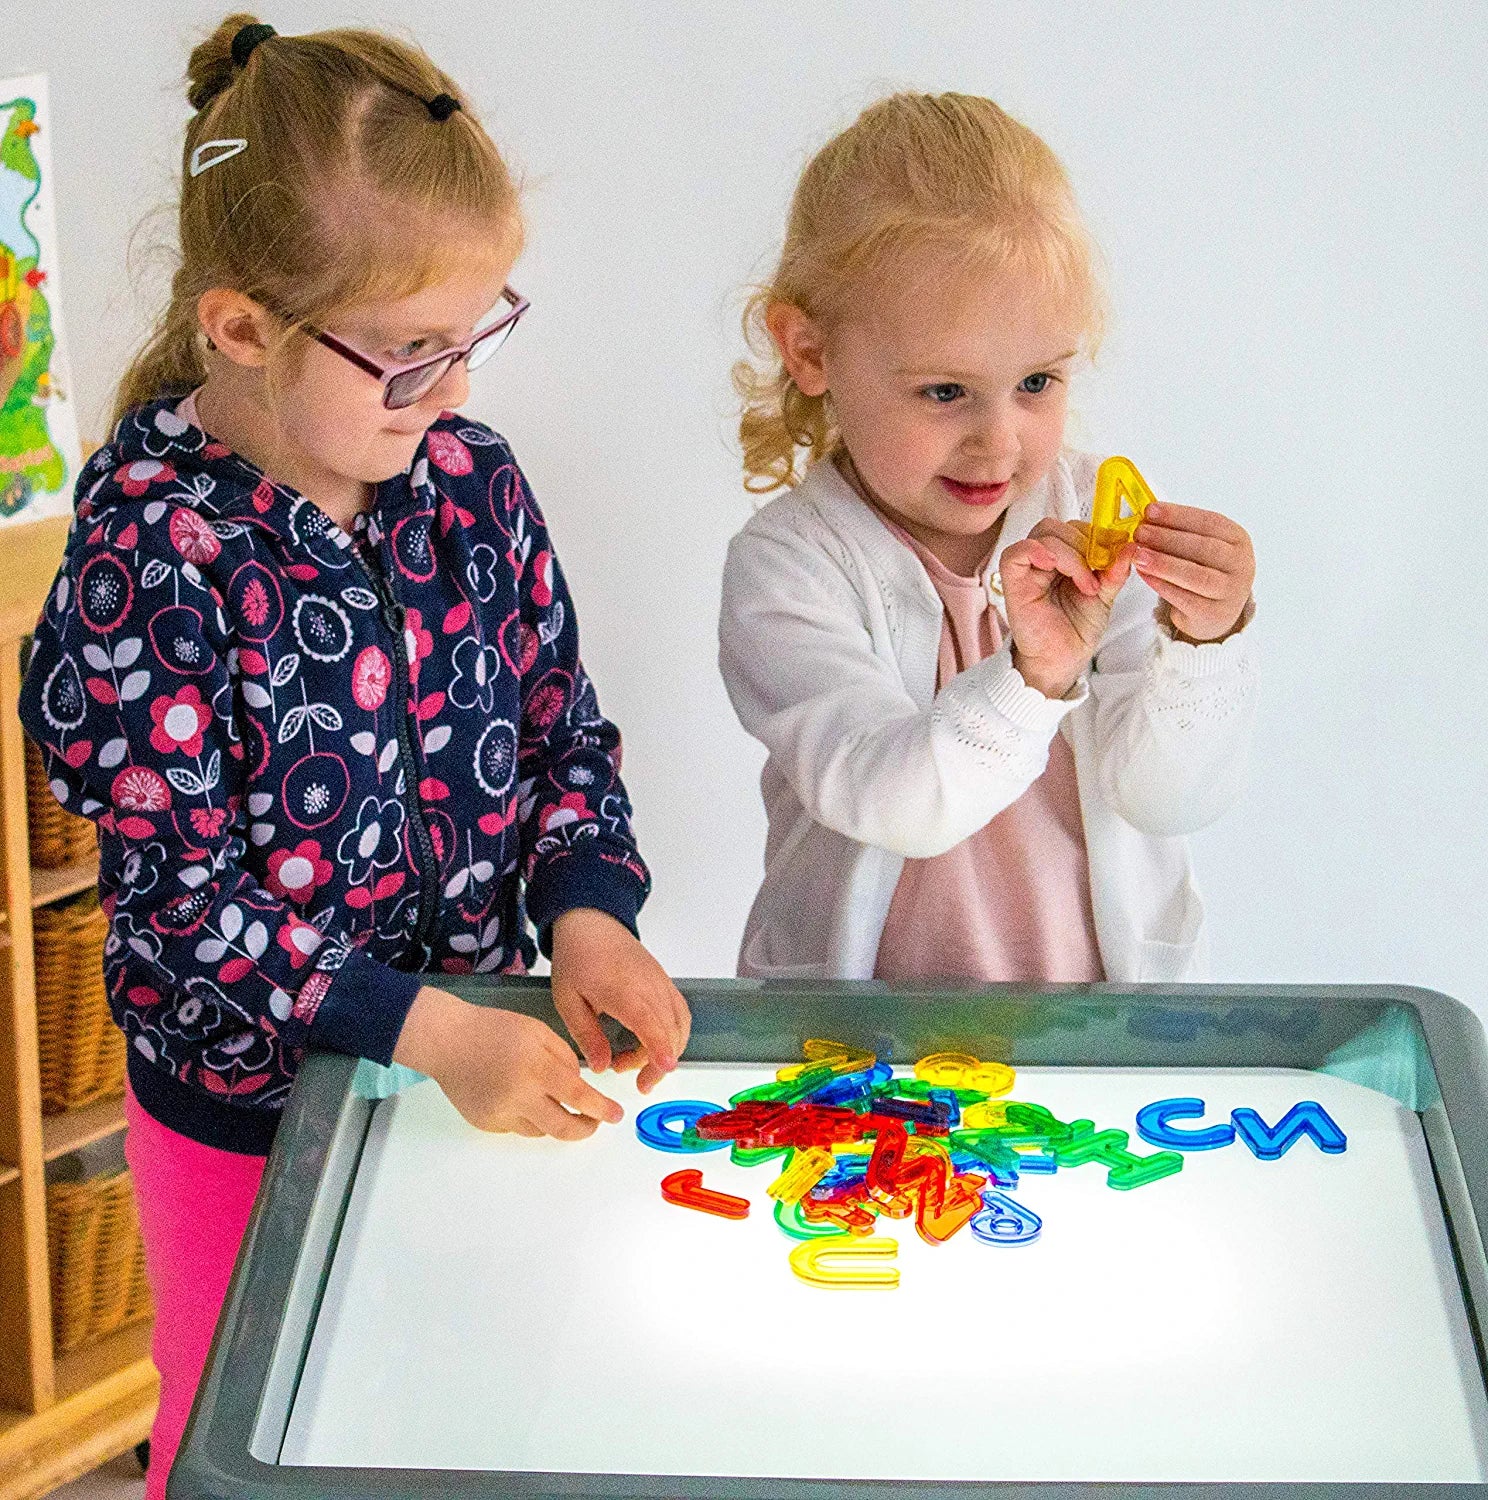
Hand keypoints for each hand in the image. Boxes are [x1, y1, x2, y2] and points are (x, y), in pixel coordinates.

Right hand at [392, 985, 622, 1138]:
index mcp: (536, 1067)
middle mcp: (519, 1096)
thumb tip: (579, 1086)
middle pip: (562, 1128)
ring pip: (541, 1130)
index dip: (602, 1109)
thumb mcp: (538, 1031)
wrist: (447, 1041)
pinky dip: (529, 1118)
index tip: (616, 1115)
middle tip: (595, 1123)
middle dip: (585, 1129)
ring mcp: (501, 1114)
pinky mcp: (487, 1124)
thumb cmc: (493, 1029)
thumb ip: (565, 1057)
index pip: (579, 1097)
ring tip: (552, 1100)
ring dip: (555, 1120)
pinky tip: (521, 1098)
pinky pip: (518, 1129)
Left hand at [550, 908, 689, 1094]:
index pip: (651, 1023)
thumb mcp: (568, 1000)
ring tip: (639, 1063)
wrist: (591, 922)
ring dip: (668, 1048)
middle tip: (639, 1082)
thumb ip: (586, 1035)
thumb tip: (602, 1067)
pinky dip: (674, 1032)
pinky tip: (653, 1042)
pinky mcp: (664, 981)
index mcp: (623, 992)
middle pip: (670, 1030)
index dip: (660, 1048)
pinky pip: (679, 1011)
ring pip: (680, 1023)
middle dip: (660, 1063)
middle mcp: (650, 987)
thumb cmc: (577, 958)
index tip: (666, 1068)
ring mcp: (661, 982)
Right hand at [1000, 519, 1134, 697]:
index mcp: (1065, 559)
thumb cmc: (1078, 630)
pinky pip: (1015, 554)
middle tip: (1096, 575)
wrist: (1064, 660)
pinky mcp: (1013, 583)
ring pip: (1043, 535)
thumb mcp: (1106, 595)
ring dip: (1070, 554)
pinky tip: (1051, 566)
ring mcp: (1028, 570)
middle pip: (1058, 526)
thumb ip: (1115, 570)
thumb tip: (1131, 544)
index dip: (1094, 535)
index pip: (1075, 527)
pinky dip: (1035, 551)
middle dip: (1083, 544)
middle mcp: (1044, 560)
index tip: (1111, 557)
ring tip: (1085, 584)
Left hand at [1131, 502, 1254, 642]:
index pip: (1210, 522)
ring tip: (1137, 555)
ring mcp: (1231, 591)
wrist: (1215, 613)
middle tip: (1139, 532)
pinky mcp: (1215, 614)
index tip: (1150, 511)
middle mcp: (1241, 564)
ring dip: (1163, 563)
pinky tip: (1144, 575)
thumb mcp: (1201, 548)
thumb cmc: (1203, 571)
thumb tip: (1148, 516)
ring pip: (1195, 575)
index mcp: (1239, 540)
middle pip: (1203, 548)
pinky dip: (1162, 585)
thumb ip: (1181, 532)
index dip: (1178, 515)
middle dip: (1167, 538)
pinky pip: (1185, 598)